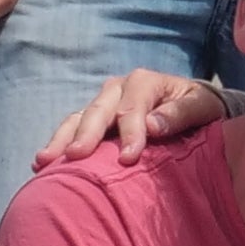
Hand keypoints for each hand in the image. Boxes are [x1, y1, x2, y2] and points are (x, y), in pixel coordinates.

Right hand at [33, 69, 227, 168]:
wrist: (194, 105)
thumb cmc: (200, 106)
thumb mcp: (201, 106)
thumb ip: (182, 113)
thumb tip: (153, 125)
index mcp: (144, 82)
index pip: (133, 108)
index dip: (130, 133)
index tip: (128, 158)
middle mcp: (118, 88)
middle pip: (98, 110)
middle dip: (86, 134)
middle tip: (75, 156)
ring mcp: (103, 103)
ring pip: (78, 119)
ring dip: (61, 139)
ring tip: (45, 161)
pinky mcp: (94, 118)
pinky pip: (72, 128)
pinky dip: (58, 143)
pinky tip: (43, 163)